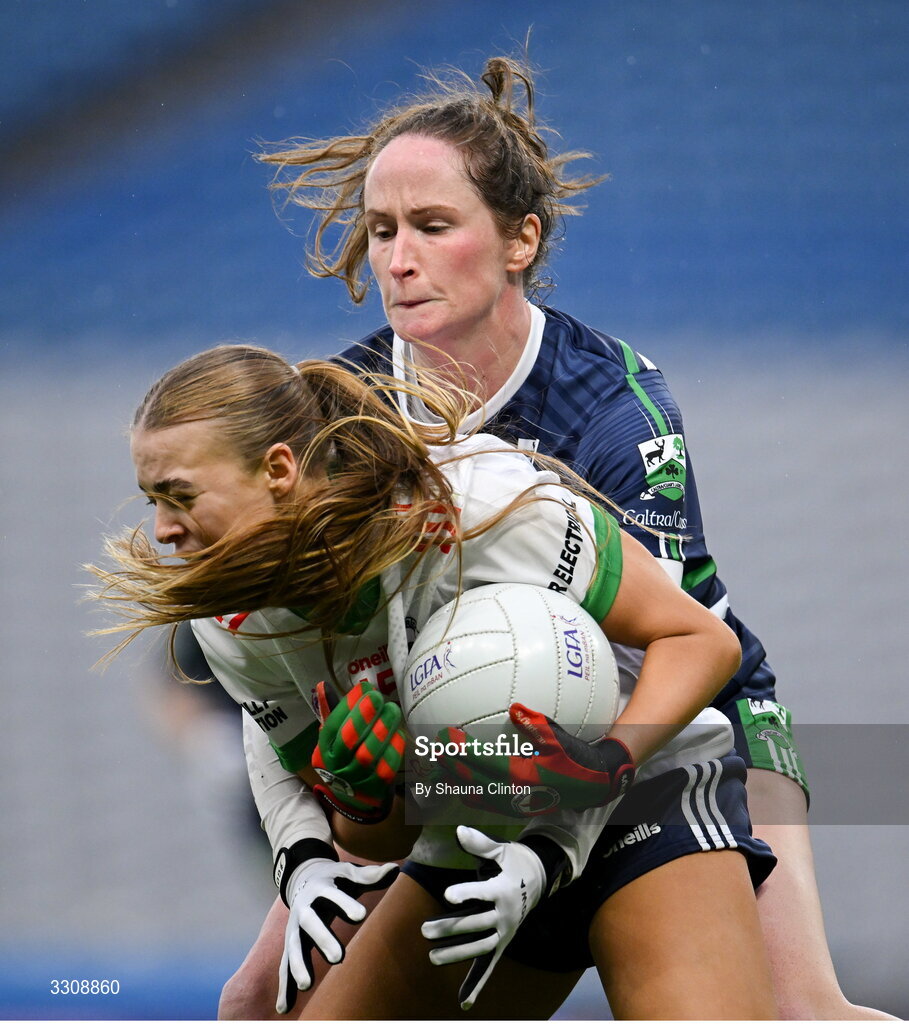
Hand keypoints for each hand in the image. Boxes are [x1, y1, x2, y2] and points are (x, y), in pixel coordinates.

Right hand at [278, 855, 398, 1013]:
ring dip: (298, 966)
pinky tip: (283, 1008)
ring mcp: (295, 928)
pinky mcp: (291, 944)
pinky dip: (284, 987)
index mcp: (321, 887)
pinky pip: (285, 966)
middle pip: (311, 923)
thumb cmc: (335, 879)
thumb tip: (394, 869)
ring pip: (294, 947)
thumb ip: (370, 875)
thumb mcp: (350, 873)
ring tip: (307, 985)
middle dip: (323, 938)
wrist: (304, 878)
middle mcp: (304, 908)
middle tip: (339, 957)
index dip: (346, 903)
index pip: (334, 894)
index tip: (362, 915)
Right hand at [311, 680, 405, 822]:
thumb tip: (322, 685)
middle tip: (378, 697)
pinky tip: (398, 732)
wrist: (353, 797)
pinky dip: (393, 748)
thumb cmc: (344, 756)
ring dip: (382, 729)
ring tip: (392, 709)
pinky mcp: (375, 788)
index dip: (348, 705)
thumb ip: (330, 711)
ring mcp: (356, 779)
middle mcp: (336, 766)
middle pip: (348, 740)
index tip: (363, 687)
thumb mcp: (333, 737)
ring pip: (368, 753)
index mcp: (324, 750)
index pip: (332, 726)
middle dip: (363, 716)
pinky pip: (386, 767)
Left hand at [420, 826, 547, 1010]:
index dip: (466, 893)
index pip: (482, 893)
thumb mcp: (501, 850)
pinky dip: (478, 984)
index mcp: (503, 889)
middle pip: (476, 923)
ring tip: (432, 956)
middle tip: (425, 930)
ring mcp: (505, 932)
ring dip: (457, 954)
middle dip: (450, 928)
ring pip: (480, 947)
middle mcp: (505, 915)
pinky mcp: (503, 943)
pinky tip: (464, 1003)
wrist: (539, 878)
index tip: (447, 895)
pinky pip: (490, 966)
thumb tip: (459, 830)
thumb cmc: (513, 861)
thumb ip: (480, 844)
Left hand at [434, 703, 634, 815]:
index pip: (482, 761)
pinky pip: (485, 803)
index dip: (461, 749)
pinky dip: (468, 793)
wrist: (592, 786)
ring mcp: (513, 804)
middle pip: (472, 780)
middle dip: (450, 764)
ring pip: (475, 794)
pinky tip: (459, 785)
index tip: (446, 735)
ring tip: (438, 766)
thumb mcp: (559, 738)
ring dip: (455, 780)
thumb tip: (514, 708)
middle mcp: (513, 793)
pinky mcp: (515, 808)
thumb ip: (536, 723)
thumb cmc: (576, 758)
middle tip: (433, 748)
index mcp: (521, 775)